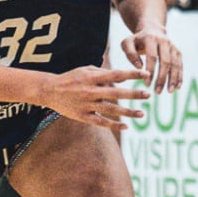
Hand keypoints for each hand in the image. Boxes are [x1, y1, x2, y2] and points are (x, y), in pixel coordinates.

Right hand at [35, 64, 150, 130]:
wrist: (49, 90)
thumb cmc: (71, 78)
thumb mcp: (86, 70)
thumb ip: (104, 72)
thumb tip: (123, 76)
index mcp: (91, 77)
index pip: (116, 74)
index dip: (132, 74)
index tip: (146, 74)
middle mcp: (90, 91)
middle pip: (116, 93)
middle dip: (133, 94)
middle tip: (149, 94)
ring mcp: (86, 105)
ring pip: (111, 110)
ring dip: (128, 113)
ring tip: (142, 114)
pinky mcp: (82, 116)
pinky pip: (101, 122)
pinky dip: (114, 125)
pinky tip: (126, 126)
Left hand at [122, 28, 182, 93]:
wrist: (152, 30)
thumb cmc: (136, 40)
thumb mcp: (127, 43)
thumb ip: (130, 54)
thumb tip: (140, 67)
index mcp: (151, 38)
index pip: (152, 56)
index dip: (150, 71)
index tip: (147, 84)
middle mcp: (164, 41)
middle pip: (166, 61)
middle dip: (162, 78)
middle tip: (157, 91)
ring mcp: (172, 46)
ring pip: (175, 64)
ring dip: (173, 79)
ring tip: (169, 92)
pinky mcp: (178, 52)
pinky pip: (180, 65)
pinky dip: (179, 76)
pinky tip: (177, 87)